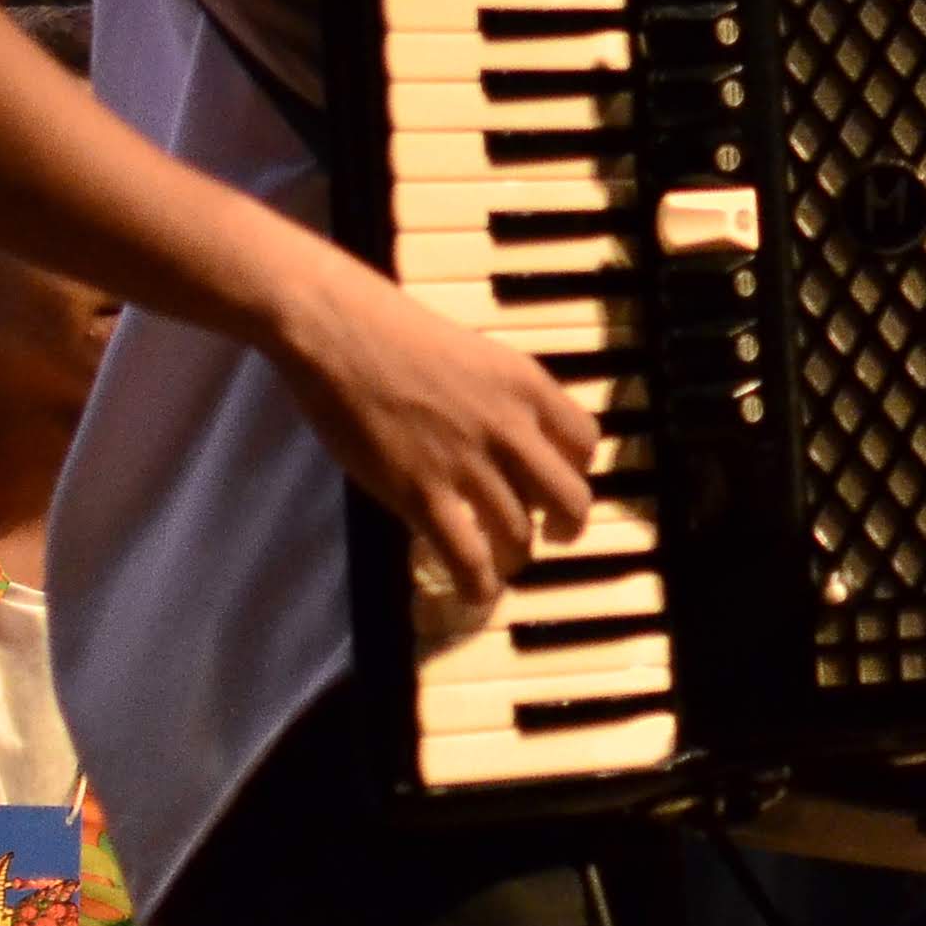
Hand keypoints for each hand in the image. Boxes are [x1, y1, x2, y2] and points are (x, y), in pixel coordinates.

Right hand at [270, 256, 598, 598]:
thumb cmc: (396, 333)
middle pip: (570, 499)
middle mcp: (511, 427)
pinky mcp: (423, 495)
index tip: (556, 479)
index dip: (575, 468)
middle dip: (565, 526)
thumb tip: (511, 441)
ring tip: (497, 562)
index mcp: (527, 385)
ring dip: (512, 557)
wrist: (340, 332)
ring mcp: (469, 464)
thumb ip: (502, 398)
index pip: (585, 442)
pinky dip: (479, 585)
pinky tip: (475, 592)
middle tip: (549, 534)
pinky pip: (470, 558)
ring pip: (520, 536)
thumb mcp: (476, 355)